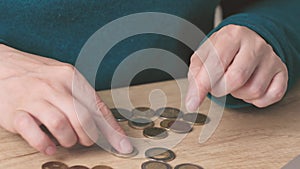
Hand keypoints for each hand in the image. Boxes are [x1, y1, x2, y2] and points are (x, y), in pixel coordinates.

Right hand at [0, 44, 131, 154]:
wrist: (2, 65)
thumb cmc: (37, 74)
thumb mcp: (64, 78)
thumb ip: (82, 98)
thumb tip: (104, 122)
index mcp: (70, 77)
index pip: (97, 106)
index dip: (112, 129)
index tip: (122, 145)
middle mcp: (53, 86)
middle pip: (82, 117)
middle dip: (89, 136)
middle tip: (86, 140)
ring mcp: (34, 98)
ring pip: (61, 124)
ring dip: (69, 139)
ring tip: (67, 141)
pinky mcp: (15, 111)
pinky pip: (32, 131)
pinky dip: (44, 143)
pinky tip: (49, 146)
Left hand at [186, 25, 287, 109]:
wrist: (243, 41)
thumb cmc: (222, 50)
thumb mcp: (202, 57)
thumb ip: (196, 76)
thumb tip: (193, 99)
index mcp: (231, 36)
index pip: (217, 65)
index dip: (203, 86)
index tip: (192, 103)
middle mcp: (255, 44)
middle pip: (236, 79)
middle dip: (221, 89)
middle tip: (217, 85)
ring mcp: (271, 57)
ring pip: (254, 91)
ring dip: (238, 94)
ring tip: (234, 83)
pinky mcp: (281, 71)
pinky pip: (271, 96)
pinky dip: (256, 100)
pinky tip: (248, 88)